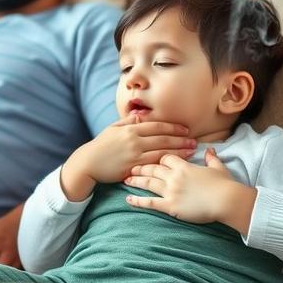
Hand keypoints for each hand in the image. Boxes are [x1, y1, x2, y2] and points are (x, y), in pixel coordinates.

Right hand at [60, 117, 195, 200]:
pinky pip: (154, 164)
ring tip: (191, 151)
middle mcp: (134, 140)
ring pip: (161, 151)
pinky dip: (167, 163)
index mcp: (130, 128)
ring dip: (179, 151)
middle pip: (163, 138)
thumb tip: (140, 115)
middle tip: (194, 140)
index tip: (185, 129)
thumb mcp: (112, 129)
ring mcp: (134, 154)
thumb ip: (128, 121)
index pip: (157, 125)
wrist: (88, 163)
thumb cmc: (100, 146)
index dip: (173, 127)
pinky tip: (177, 163)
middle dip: (181, 139)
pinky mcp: (133, 167)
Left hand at [124, 149, 255, 230]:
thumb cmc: (224, 185)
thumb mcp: (218, 168)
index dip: (158, 157)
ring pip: (148, 183)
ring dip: (136, 181)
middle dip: (141, 167)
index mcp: (184, 166)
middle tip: (130, 167)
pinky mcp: (170, 206)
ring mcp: (171, 191)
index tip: (151, 158)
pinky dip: (138, 201)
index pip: (165, 158)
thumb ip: (211, 158)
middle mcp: (174, 176)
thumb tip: (209, 150)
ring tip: (126, 180)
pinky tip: (128, 200)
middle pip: (152, 168)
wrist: (226, 200)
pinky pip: (150, 203)